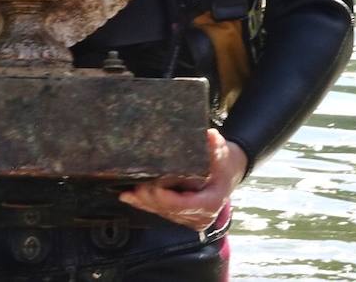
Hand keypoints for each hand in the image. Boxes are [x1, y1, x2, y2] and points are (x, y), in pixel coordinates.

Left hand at [118, 129, 247, 230]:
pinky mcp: (183, 218)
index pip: (180, 204)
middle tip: (133, 185)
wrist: (227, 174)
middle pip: (168, 210)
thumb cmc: (222, 163)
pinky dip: (145, 205)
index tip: (148, 185)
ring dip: (143, 203)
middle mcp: (201, 217)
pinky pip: (162, 213)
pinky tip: (130, 198)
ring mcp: (191, 220)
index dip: (162, 197)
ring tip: (127, 193)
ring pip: (162, 213)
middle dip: (148, 200)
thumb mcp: (221, 153)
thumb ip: (215, 146)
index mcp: (210, 203)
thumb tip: (210, 135)